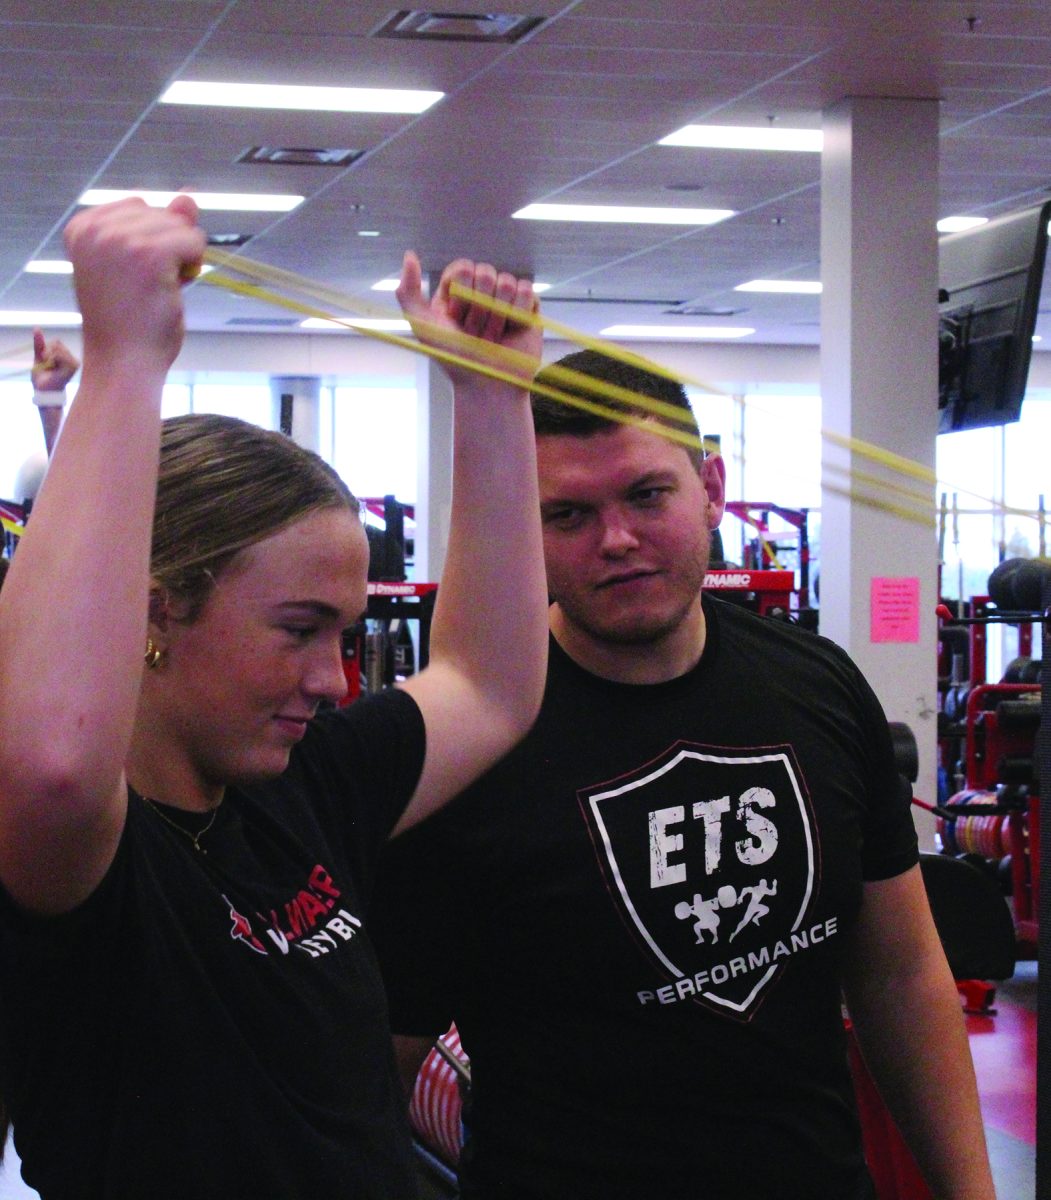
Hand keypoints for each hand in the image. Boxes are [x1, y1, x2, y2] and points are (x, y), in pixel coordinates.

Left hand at [31, 329, 79, 392]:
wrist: (44, 391)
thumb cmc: (42, 378)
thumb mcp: (38, 358)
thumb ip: (39, 344)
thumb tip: (36, 327)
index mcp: (64, 356)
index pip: (57, 342)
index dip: (47, 347)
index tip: (43, 358)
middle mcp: (71, 358)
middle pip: (58, 343)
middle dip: (48, 351)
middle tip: (46, 363)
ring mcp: (74, 362)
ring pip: (59, 348)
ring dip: (50, 356)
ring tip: (50, 367)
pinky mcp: (74, 366)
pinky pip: (61, 354)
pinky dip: (53, 359)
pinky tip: (54, 368)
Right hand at [62, 195, 204, 373]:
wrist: (124, 362)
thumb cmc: (129, 320)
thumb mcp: (138, 264)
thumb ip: (161, 226)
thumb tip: (188, 197)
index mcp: (82, 227)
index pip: (139, 208)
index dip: (150, 241)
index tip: (132, 275)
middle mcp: (96, 228)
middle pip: (162, 214)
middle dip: (169, 248)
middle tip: (147, 287)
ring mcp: (121, 239)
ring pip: (182, 227)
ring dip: (183, 259)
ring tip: (158, 289)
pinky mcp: (149, 254)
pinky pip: (194, 241)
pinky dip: (194, 265)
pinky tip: (174, 288)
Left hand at [396, 251, 540, 391]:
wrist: (488, 387)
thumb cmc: (455, 360)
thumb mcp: (422, 327)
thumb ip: (407, 292)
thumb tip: (410, 254)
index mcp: (456, 292)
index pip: (463, 268)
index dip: (461, 293)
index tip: (456, 320)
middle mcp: (481, 292)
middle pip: (485, 272)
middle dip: (480, 307)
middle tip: (476, 333)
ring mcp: (505, 299)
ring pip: (507, 281)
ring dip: (499, 314)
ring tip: (494, 336)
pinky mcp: (528, 308)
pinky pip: (526, 290)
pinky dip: (518, 313)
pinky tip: (513, 329)